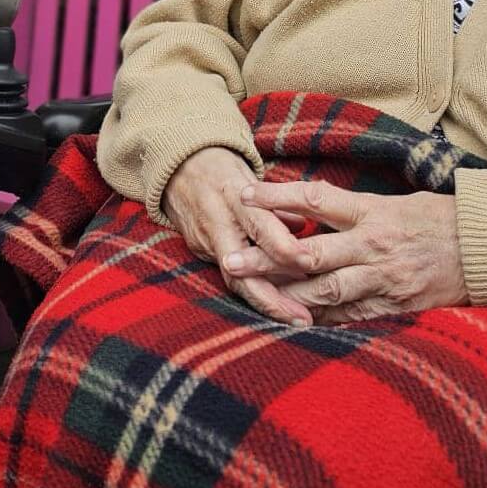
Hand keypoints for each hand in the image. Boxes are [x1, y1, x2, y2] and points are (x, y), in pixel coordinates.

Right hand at [162, 147, 312, 325]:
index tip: (308, 265)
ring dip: (266, 303)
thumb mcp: (252, 176)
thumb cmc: (224, 170)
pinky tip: (279, 308)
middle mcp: (217, 224)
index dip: (282, 248)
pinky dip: (256, 294)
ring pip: (235, 281)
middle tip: (302, 318)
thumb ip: (278, 204)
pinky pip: (230, 278)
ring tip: (296, 319)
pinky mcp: (200, 253)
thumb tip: (303, 229)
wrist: (178, 168)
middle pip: (241, 269)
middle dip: (272, 298)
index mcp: (233, 197)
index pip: (259, 225)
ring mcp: (205, 242)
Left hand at [223, 182, 468, 323]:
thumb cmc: (444, 220)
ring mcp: (385, 280)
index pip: (316, 199)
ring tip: (253, 296)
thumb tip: (311, 202)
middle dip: (267, 257)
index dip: (277, 197)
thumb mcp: (400, 200)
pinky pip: (351, 317)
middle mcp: (374, 246)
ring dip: (286, 295)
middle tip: (231, 260)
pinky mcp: (396, 307)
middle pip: (310, 252)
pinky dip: (322, 320)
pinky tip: (294, 321)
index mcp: (374, 212)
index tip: (245, 195)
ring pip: (325, 290)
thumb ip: (356, 207)